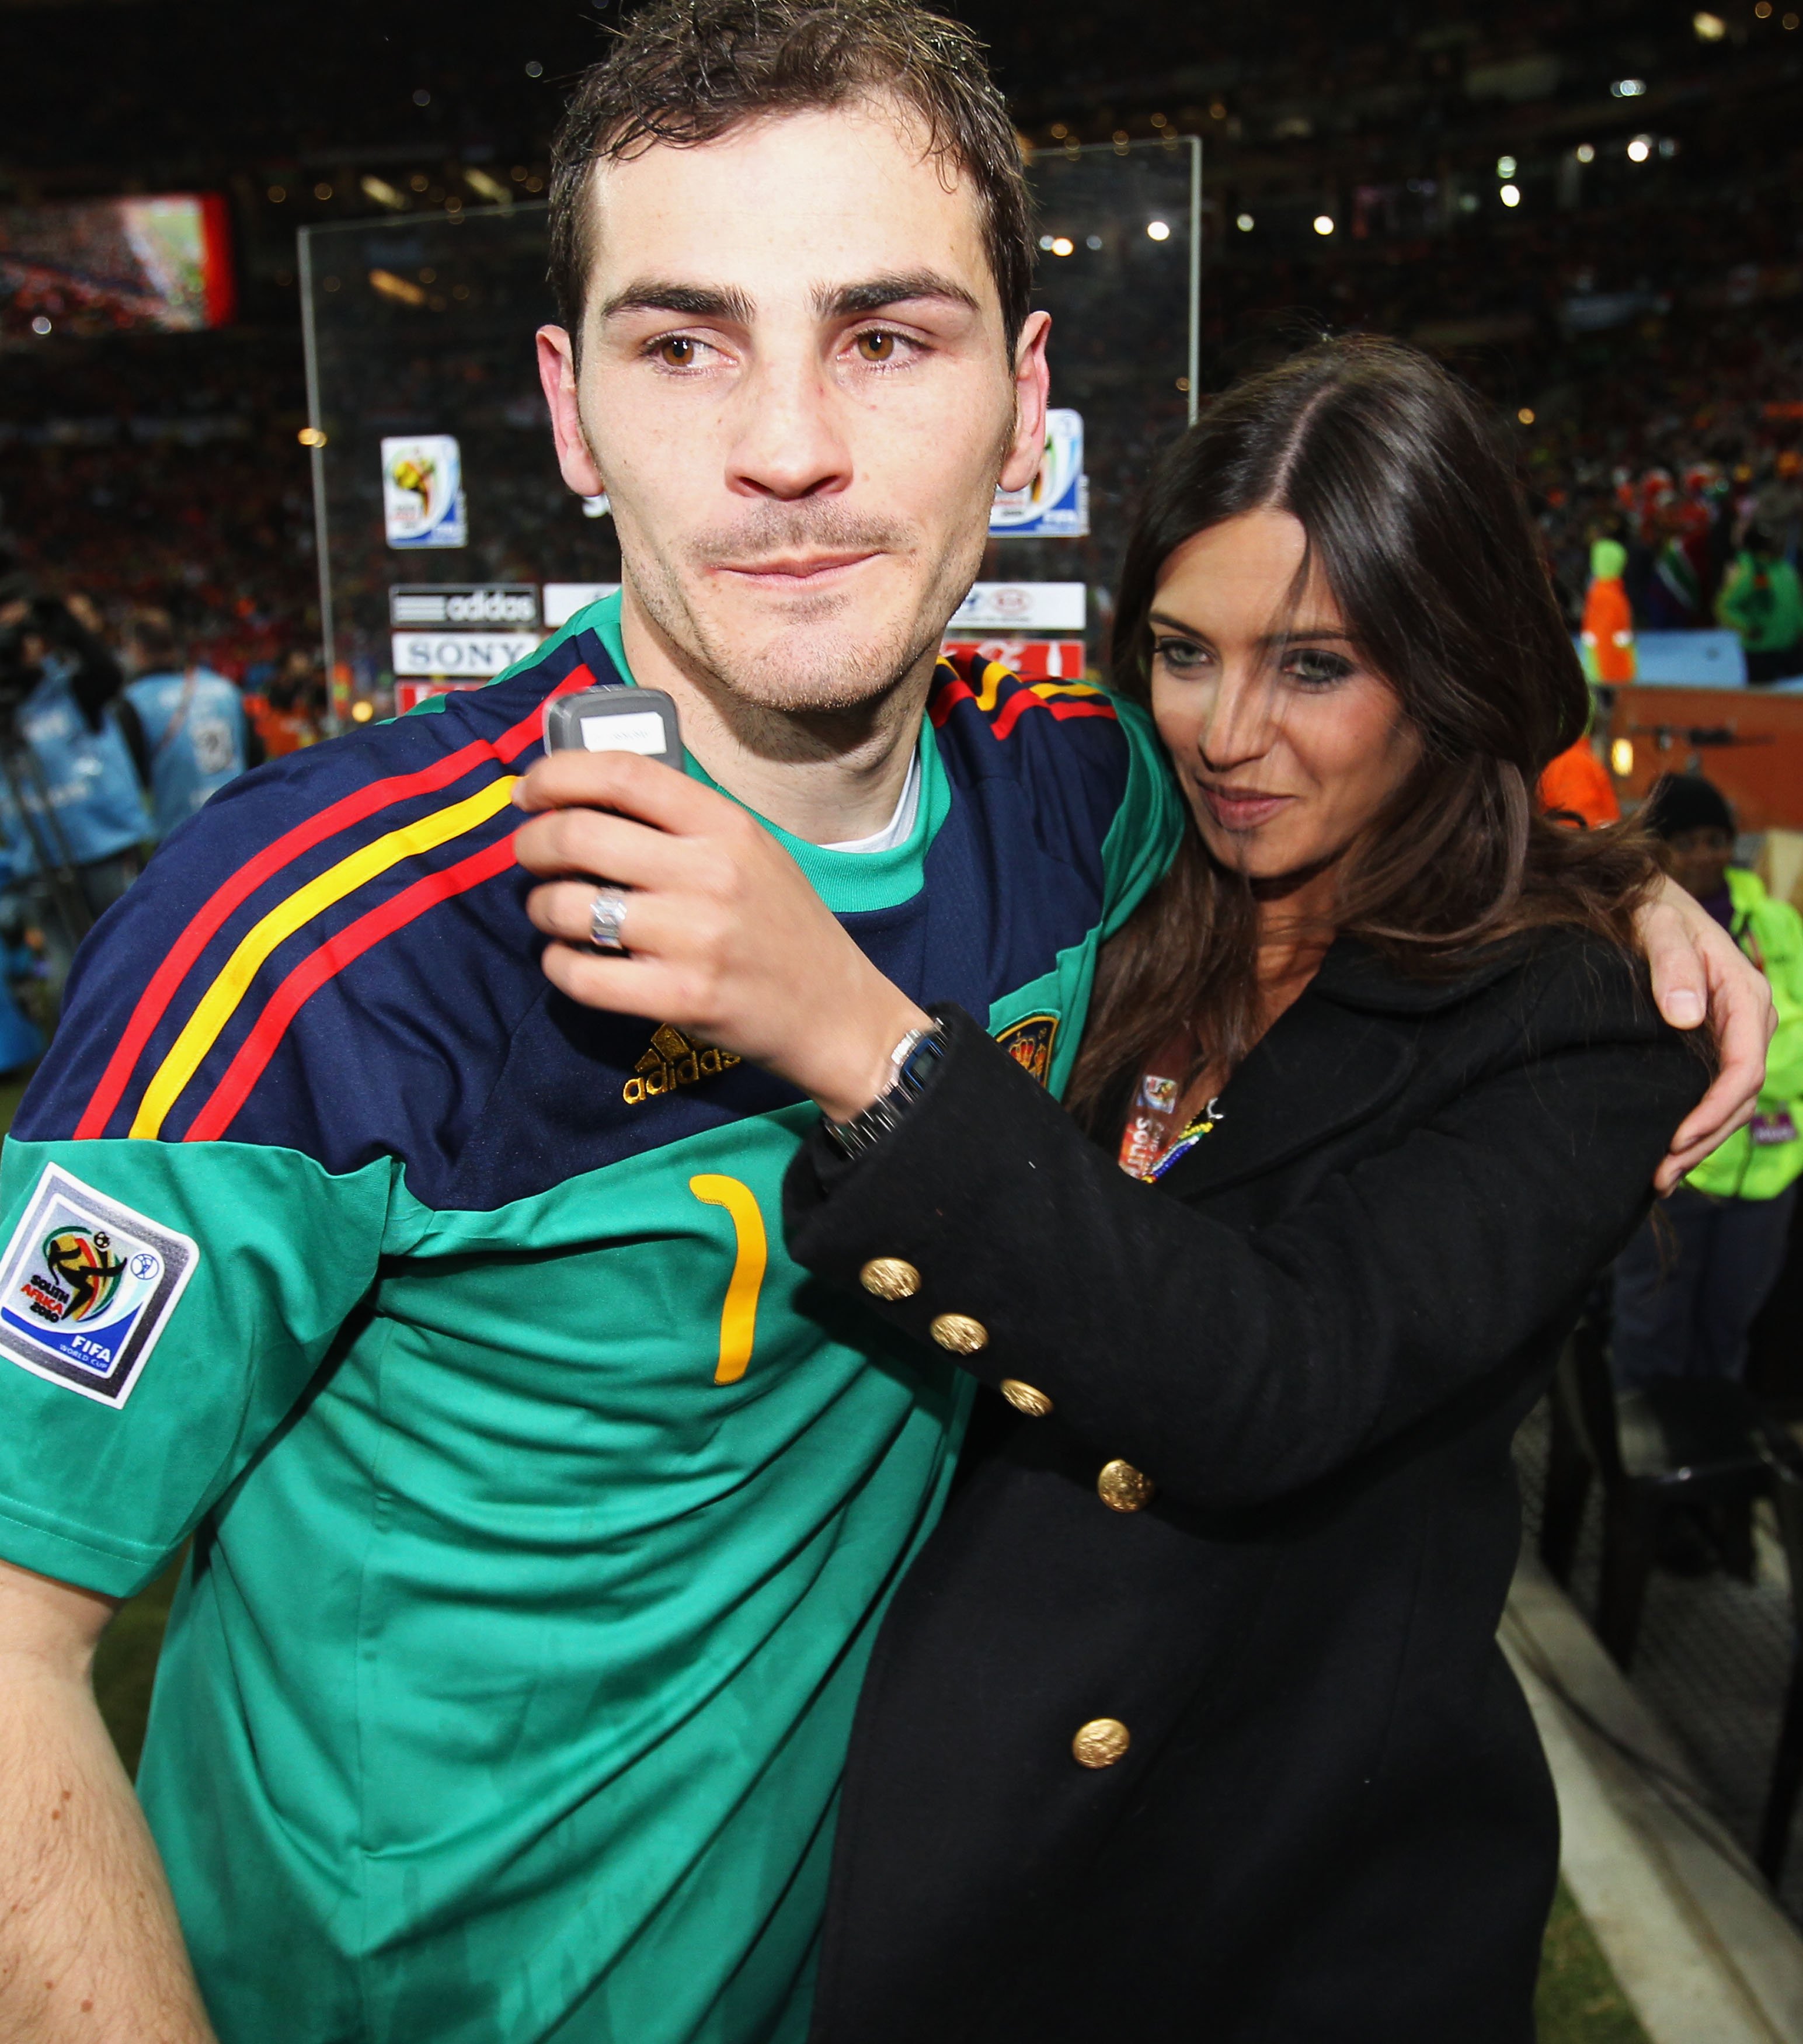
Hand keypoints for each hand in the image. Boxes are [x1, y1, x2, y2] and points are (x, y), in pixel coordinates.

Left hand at [512, 750, 930, 1122]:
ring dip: (541, 907)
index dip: (557, 774)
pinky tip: (570, 960)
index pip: (622, 773)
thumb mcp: (752, 851)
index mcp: (727, 826)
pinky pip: (580, 975)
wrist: (836, 1012)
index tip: (529, 791)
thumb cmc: (783, 925)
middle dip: (532, 843)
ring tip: (553, 912)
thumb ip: (682, 821)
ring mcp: (695, 939)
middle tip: (531, 855)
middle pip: (577, 835)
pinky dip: (558, 964)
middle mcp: (710, 874)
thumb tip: (585, 796)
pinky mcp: (680, 998)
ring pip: (567, 907)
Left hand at [1635, 873, 1775, 1194]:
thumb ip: (1672, 965)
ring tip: (1659, 1178)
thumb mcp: (1658, 925)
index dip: (1715, 1110)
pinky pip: (1713, 1094)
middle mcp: (1748, 1022)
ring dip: (1700, 1143)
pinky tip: (1667, 1155)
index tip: (1677, 1139)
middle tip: (1660, 1173)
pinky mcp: (1712, 1046)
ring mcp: (1733, 1037)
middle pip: (1740, 1097)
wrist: (1645, 901)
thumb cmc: (1651, 909)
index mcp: (1745, 996)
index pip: (1744, 1068)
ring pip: (1730, 1104)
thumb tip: (1685, 1016)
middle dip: (1704, 1140)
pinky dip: (1695, 1127)